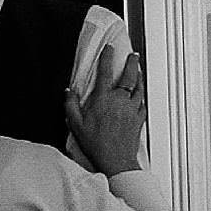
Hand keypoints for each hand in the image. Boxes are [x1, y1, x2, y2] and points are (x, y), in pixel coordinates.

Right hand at [65, 53, 146, 176]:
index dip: (107, 58)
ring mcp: (132, 110)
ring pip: (139, 88)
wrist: (116, 160)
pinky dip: (141, 95)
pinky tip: (140, 94)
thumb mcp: (76, 124)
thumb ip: (71, 105)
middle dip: (131, 63)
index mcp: (103, 99)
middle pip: (129, 76)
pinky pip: (142, 103)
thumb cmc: (96, 144)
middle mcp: (120, 101)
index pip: (105, 72)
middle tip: (132, 55)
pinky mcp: (139, 119)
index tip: (109, 49)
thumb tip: (68, 91)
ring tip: (138, 70)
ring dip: (139, 77)